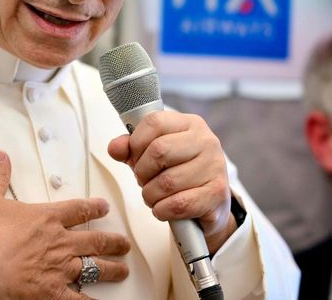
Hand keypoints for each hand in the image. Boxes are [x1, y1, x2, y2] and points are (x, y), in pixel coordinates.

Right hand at [0, 150, 130, 298]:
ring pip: (95, 268)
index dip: (94, 208)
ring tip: (121, 270)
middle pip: (94, 240)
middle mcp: (59, 243)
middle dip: (112, 242)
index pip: (78, 209)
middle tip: (123, 243)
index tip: (103, 208)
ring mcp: (59, 269)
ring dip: (111, 269)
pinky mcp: (52, 293)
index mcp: (46, 218)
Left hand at [107, 111, 235, 252]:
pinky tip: (164, 208)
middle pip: (158, 151)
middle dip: (142, 172)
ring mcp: (215, 166)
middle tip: (144, 181)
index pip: (153, 122)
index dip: (135, 143)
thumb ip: (130, 148)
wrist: (210, 203)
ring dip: (150, 195)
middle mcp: (206, 140)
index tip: (136, 158)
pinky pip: (178, 204)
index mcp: (189, 123)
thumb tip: (114, 148)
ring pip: (167, 182)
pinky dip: (162, 210)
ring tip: (154, 196)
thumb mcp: (152, 155)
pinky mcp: (217, 193)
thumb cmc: (177, 173)